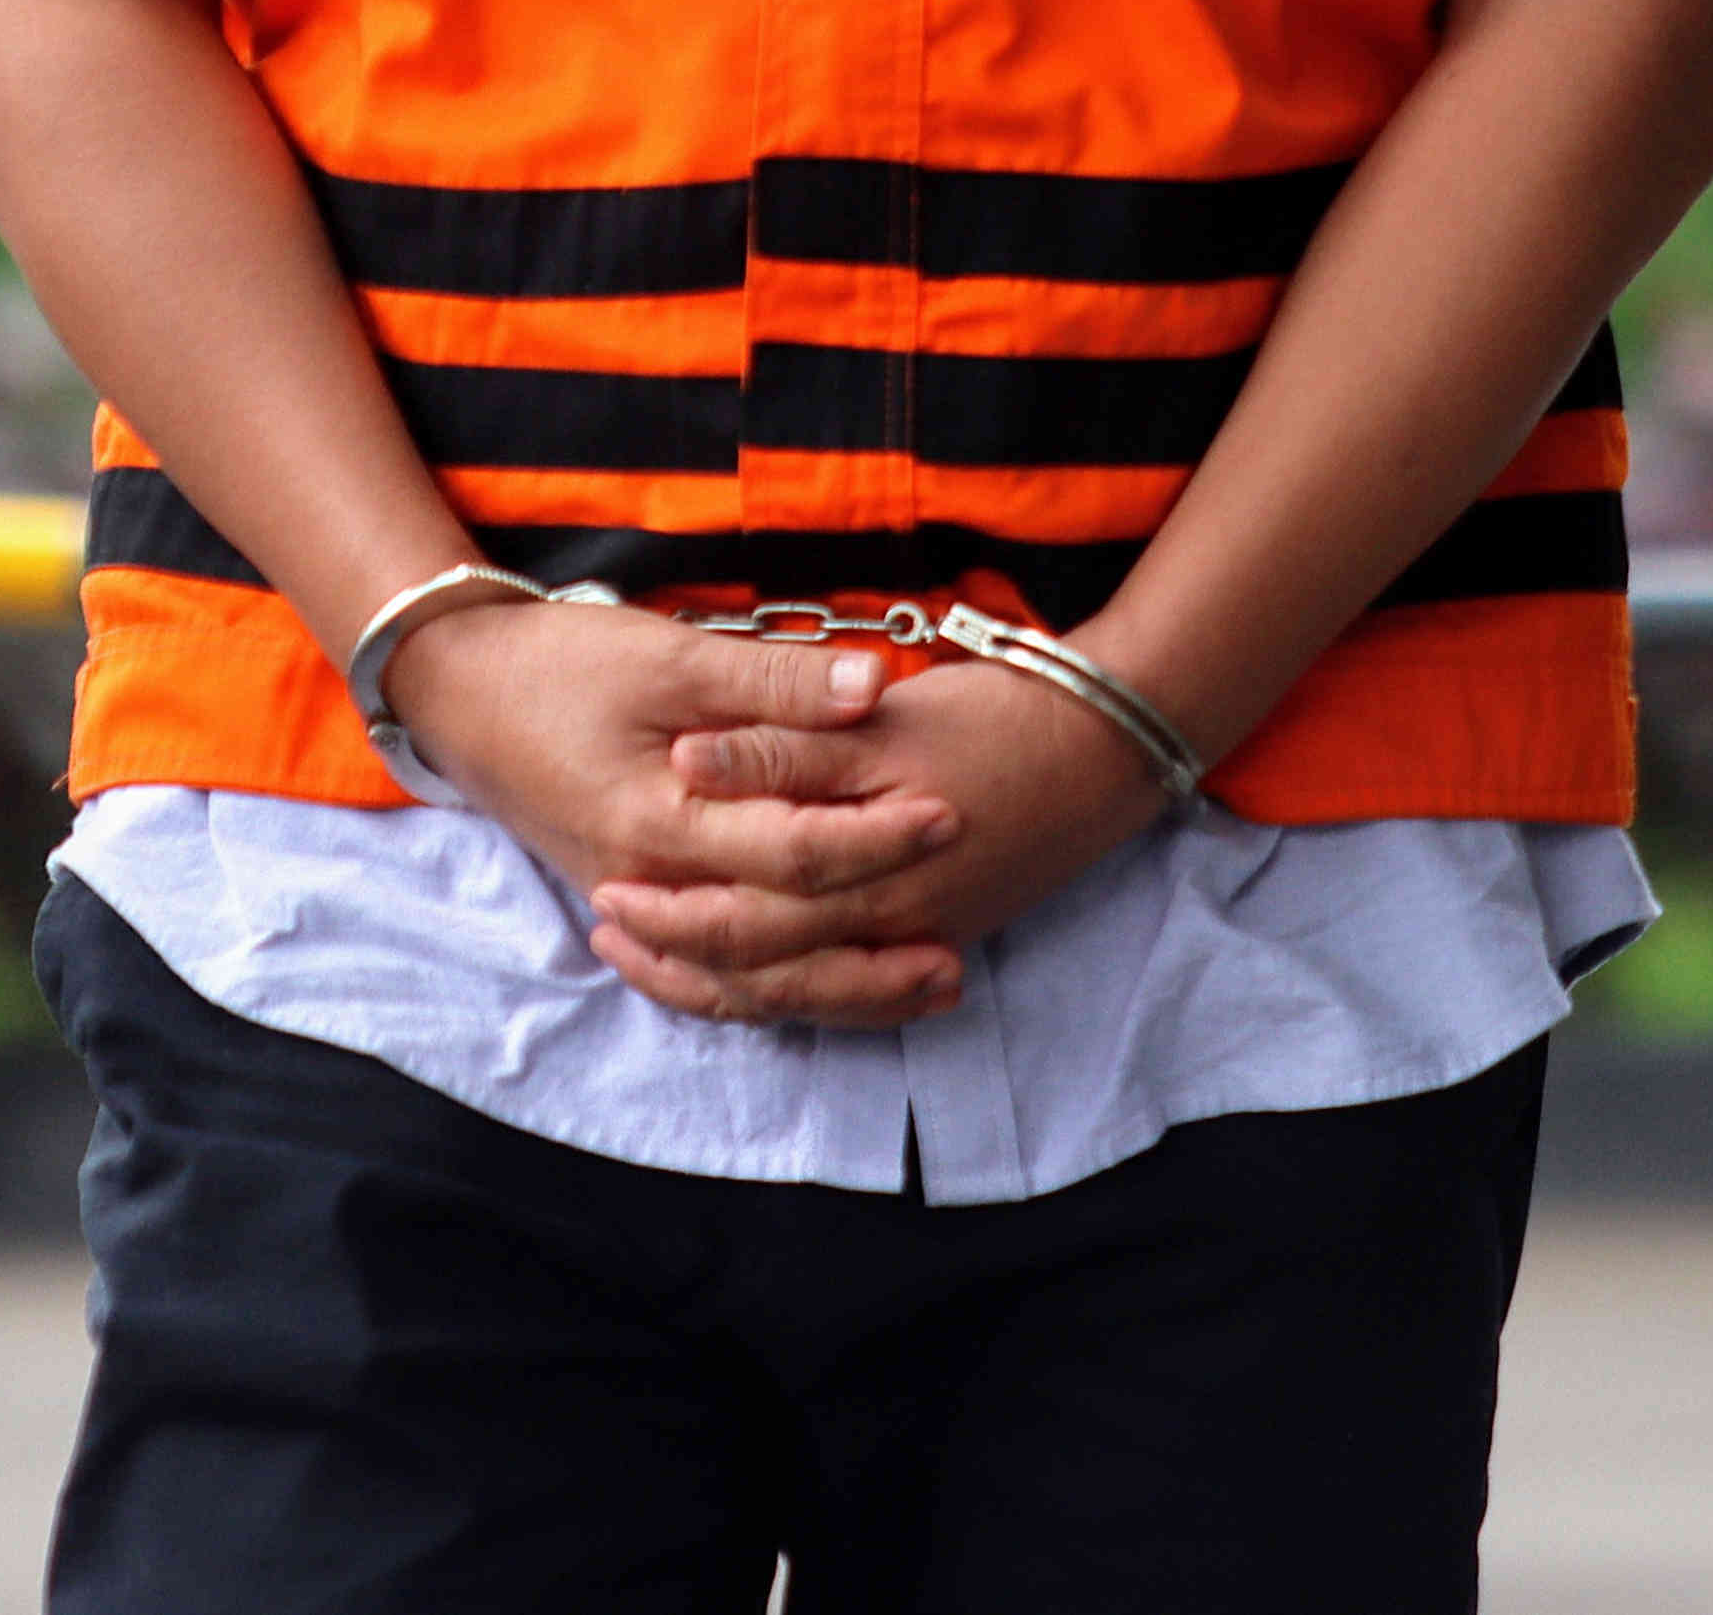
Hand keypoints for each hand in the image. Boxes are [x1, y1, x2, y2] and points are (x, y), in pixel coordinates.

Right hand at [380, 602, 969, 1024]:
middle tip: (964, 936)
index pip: (792, 849)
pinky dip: (775, 991)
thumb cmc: (563, 663)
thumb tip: (874, 686)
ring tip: (930, 982)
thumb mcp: (668, 653)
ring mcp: (639, 904)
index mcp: (659, 820)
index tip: (950, 811)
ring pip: (750, 978)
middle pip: (780, 939)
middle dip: (876, 942)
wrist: (460, 692)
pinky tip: (834, 989)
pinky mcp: (635, 903)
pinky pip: (709, 978)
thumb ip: (772, 681)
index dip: (877, 835)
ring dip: (843, 988)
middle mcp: (650, 884)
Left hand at [587, 658, 1168, 1028]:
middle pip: (761, 972)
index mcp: (864, 877)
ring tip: (661, 962)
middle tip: (609, 932)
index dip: (668, 917)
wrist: (1107, 745)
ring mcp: (919, 938)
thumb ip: (780, 746)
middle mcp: (887, 929)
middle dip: (679, 960)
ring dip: (727, 983)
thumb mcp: (880, 723)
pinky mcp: (943, 929)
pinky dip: (793, 988)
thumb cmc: (994, 720)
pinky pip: (850, 987)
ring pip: (804, 992)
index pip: (741, 923)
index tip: (605, 897)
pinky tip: (762, 971)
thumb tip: (685, 762)